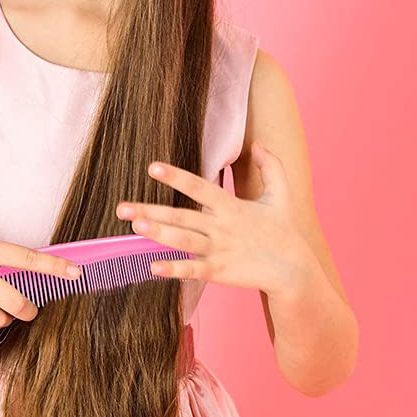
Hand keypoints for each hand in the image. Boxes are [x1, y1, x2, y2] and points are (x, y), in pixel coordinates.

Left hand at [115, 141, 314, 298]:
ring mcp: (220, 251)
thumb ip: (271, 167)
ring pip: (184, 241)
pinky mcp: (221, 272)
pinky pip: (194, 270)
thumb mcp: (282, 195)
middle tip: (121, 207)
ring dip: (159, 235)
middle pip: (182, 216)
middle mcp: (222, 227)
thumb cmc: (284, 232)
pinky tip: (152, 267)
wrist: (295, 272)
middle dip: (151, 211)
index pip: (199, 187)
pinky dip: (174, 269)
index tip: (152, 167)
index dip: (176, 177)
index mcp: (232, 207)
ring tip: (134, 227)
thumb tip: (259, 143)